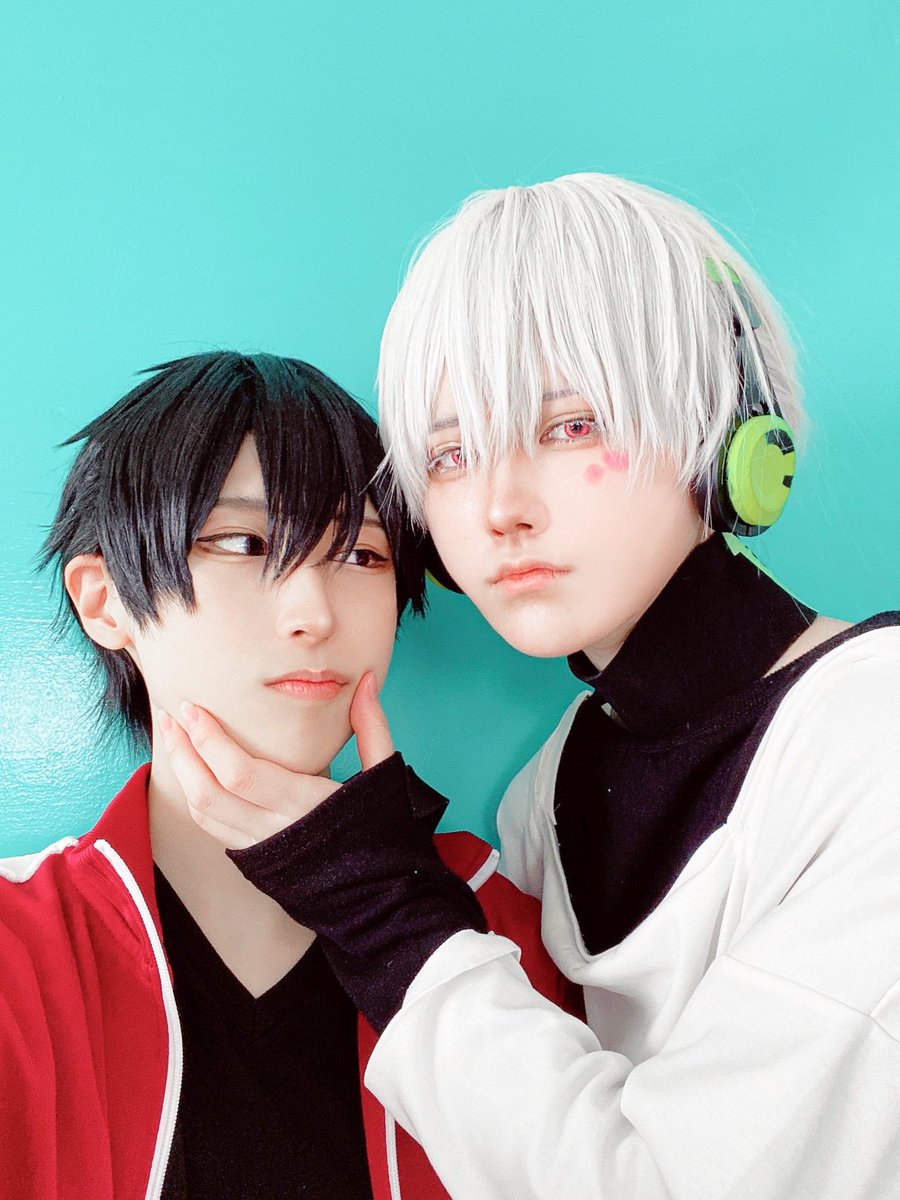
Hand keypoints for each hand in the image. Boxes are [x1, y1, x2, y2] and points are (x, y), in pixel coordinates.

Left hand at [158, 671, 393, 849]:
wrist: (382, 897)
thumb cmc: (386, 835)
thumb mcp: (385, 777)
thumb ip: (372, 726)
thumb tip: (367, 679)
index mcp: (306, 805)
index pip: (239, 772)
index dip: (209, 739)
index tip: (193, 708)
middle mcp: (276, 829)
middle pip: (208, 792)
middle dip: (183, 751)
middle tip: (171, 716)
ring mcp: (262, 849)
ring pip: (202, 812)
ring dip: (182, 772)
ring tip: (174, 739)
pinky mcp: (255, 860)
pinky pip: (212, 828)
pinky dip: (196, 797)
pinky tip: (194, 772)